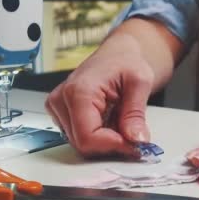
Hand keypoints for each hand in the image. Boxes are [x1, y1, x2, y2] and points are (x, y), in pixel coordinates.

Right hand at [45, 35, 153, 157]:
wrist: (118, 53)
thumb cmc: (126, 61)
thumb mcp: (140, 82)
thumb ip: (136, 113)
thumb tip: (137, 140)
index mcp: (78, 91)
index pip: (88, 137)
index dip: (114, 145)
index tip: (135, 144)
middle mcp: (62, 100)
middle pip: (84, 144)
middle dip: (112, 143)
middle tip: (134, 131)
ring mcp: (58, 108)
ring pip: (82, 144)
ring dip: (107, 139)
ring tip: (120, 118)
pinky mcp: (61, 114)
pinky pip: (81, 137)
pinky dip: (100, 135)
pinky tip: (110, 119)